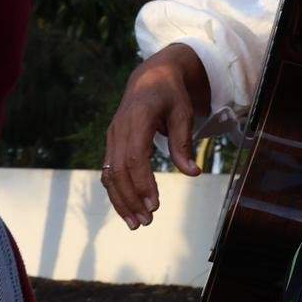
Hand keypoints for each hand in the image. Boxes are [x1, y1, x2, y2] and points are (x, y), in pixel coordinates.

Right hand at [102, 43, 208, 229]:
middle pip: (118, 171)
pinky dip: (116, 191)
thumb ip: (184, 142)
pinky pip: (109, 171)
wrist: (149, 78)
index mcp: (138, 118)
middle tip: (147, 221)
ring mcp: (112, 137)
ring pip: (109, 174)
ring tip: (136, 222)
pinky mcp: (111, 144)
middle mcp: (119, 129)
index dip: (143, 183)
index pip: (135, 157)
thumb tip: (192, 173)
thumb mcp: (183, 113)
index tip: (154, 204)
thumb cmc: (171, 95)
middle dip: (131, 198)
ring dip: (121, 200)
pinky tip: (127, 208)